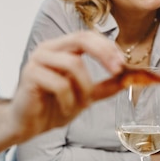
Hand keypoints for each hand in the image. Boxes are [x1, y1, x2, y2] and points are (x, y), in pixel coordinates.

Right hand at [10, 31, 126, 139]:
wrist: (28, 124)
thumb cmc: (52, 106)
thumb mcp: (87, 95)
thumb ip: (107, 85)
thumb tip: (132, 79)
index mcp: (61, 48)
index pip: (88, 36)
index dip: (108, 47)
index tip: (124, 64)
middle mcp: (49, 48)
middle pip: (81, 38)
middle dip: (104, 53)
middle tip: (118, 70)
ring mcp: (37, 60)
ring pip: (73, 64)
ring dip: (84, 88)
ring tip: (80, 105)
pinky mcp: (30, 74)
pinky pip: (60, 83)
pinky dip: (69, 100)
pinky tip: (65, 109)